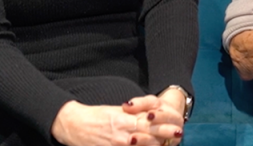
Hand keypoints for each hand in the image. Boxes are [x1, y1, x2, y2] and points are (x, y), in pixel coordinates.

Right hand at [52, 100, 180, 145]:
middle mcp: (123, 133)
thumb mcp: (118, 110)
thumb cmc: (97, 116)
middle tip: (178, 133)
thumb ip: (136, 112)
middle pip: (148, 135)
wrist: (74, 125)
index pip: (149, 122)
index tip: (177, 125)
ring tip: (167, 143)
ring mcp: (117, 144)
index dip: (164, 124)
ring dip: (154, 145)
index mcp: (125, 119)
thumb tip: (154, 112)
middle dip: (165, 135)